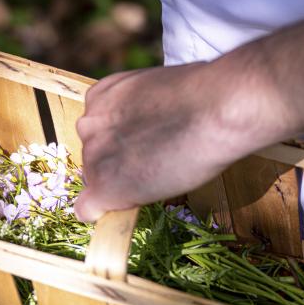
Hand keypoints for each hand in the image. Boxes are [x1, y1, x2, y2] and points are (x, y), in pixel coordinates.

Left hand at [74, 57, 291, 221]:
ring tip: (160, 172)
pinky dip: (105, 211)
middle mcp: (88, 126)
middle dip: (118, 161)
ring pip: (96, 180)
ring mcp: (93, 156)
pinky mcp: (103, 187)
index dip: (120, 143)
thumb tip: (143, 133)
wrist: (215, 111)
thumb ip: (137, 114)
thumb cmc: (201, 97)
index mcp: (98, 97)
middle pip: (94, 155)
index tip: (140, 148)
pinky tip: (130, 203)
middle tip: (156, 160)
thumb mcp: (154, 92)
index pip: (97, 131)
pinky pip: (88, 210)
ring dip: (119, 182)